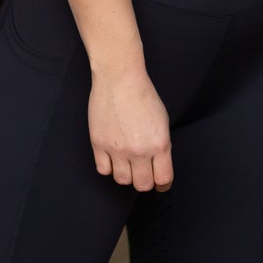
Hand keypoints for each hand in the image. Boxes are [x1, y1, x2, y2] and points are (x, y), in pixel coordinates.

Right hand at [88, 67, 172, 191]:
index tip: (160, 182)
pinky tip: (112, 156)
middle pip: (143, 185)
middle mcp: (139, 150)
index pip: (163, 179)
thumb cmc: (142, 94)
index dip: (162, 184)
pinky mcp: (99, 144)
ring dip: (126, 174)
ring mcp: (118, 149)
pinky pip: (103, 170)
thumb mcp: (162, 121)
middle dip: (144, 180)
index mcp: (159, 144)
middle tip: (142, 171)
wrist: (119, 77)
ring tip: (126, 161)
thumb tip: (158, 165)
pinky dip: (108, 166)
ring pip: (122, 180)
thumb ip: (161, 146)